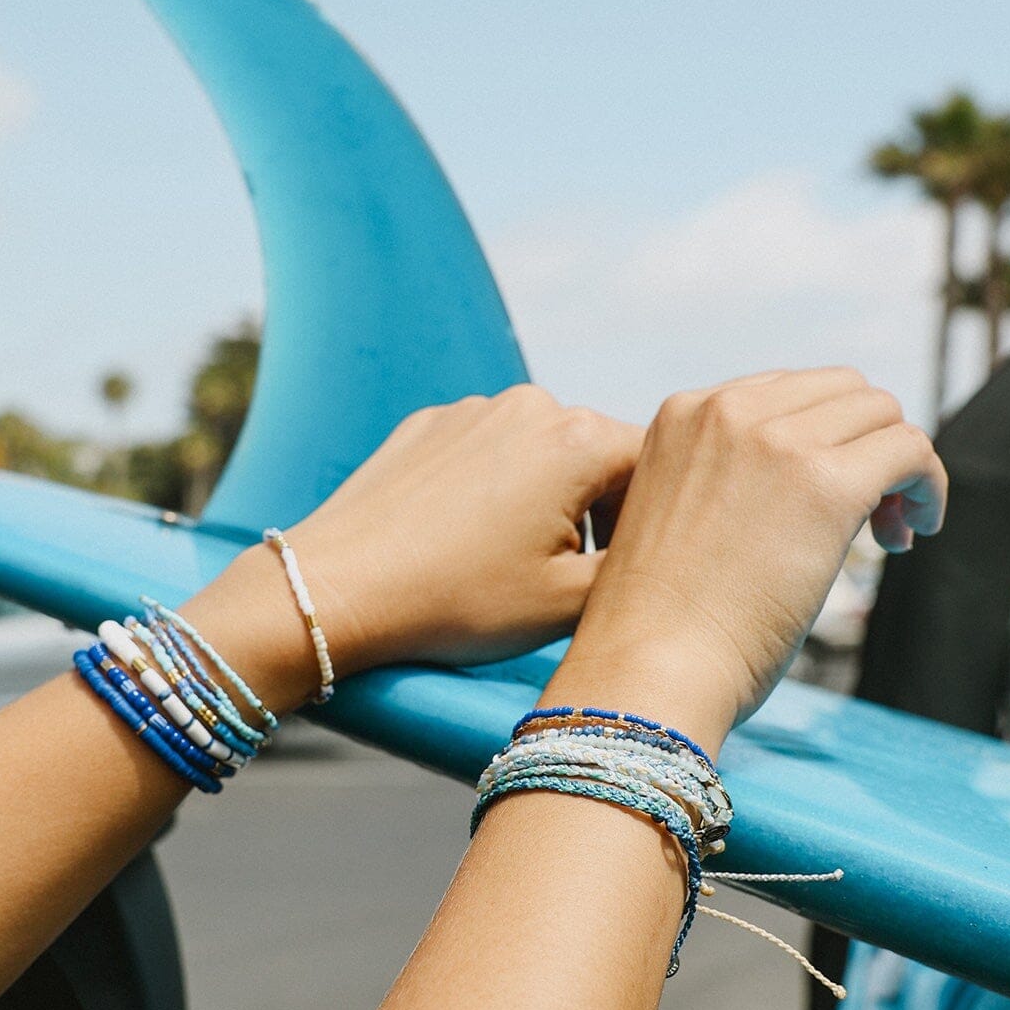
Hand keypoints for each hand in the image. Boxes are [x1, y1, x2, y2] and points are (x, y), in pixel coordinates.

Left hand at [189, 387, 644, 711]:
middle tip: (572, 579)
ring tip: (511, 564)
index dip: (655, 524)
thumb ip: (638, 568)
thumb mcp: (568, 604)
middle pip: (600, 457)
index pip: (658, 469)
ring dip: (546, 500)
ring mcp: (473, 409)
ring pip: (542, 454)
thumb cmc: (455, 602)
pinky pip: (486, 453)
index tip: (630, 574)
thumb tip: (671, 549)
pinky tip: (464, 542)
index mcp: (579, 440)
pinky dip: (492, 491)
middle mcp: (531, 405)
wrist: (338, 589)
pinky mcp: (428, 424)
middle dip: (600, 512)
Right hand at [548, 368, 945, 754]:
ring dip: (899, 466)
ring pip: (881, 414)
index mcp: (680, 414)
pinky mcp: (826, 485)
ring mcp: (777, 442)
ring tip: (890, 533)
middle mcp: (726, 411)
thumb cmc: (655, 622)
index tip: (824, 499)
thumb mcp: (673, 516)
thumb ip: (720, 479)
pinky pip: (909, 451)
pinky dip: (927, 487)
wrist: (649, 666)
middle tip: (870, 517)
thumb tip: (798, 487)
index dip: (821, 439)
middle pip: (841, 391)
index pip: (784, 392)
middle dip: (864, 444)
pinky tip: (915, 535)